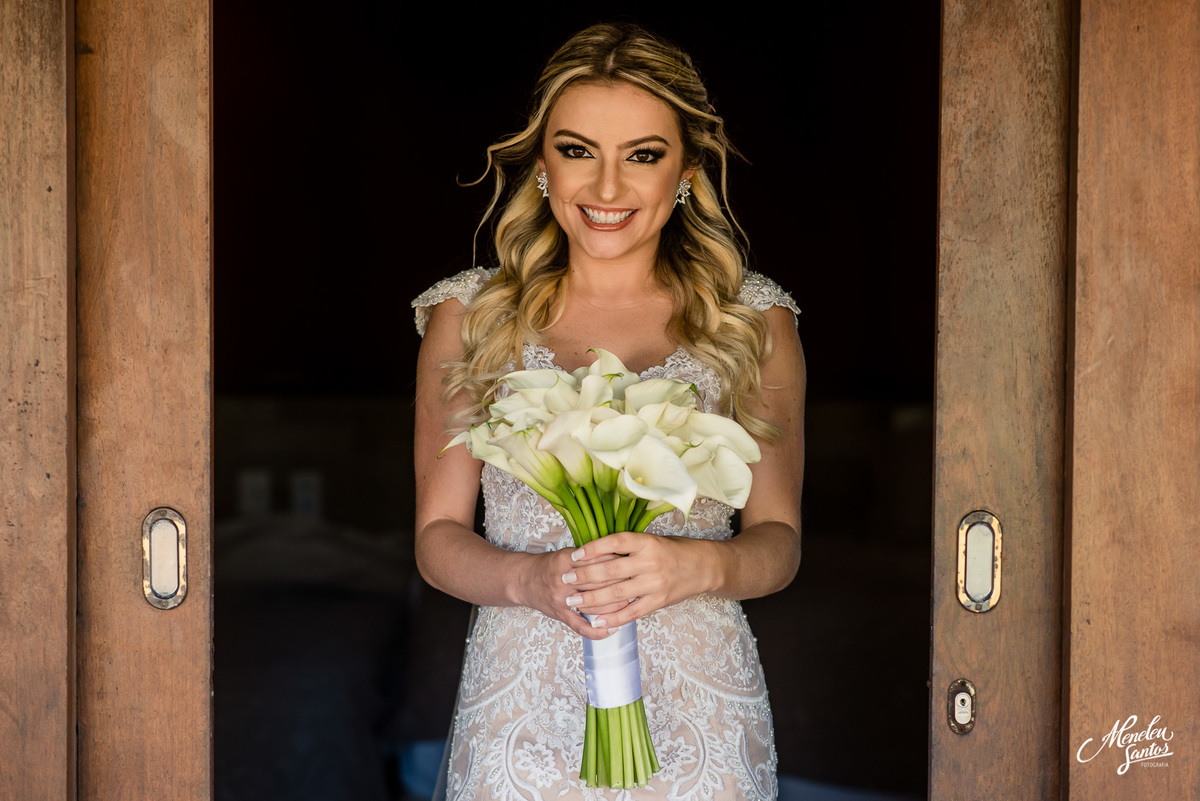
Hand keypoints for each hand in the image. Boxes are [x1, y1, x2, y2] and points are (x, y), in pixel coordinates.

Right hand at [518, 546, 631, 640]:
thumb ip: (589, 556)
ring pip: (593, 605)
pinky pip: (580, 627)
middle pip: (598, 583)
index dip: (617, 564)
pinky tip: (612, 629)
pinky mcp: (560, 614)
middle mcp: (563, 580)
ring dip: (614, 607)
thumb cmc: (549, 566)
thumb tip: (619, 556)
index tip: (632, 565)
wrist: (523, 580)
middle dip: (620, 584)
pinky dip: (597, 631)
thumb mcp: (567, 554)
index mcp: (567, 561)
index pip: (598, 562)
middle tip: (637, 584)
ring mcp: (561, 599)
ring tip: (631, 604)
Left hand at [558, 532, 719, 631]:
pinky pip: (631, 612)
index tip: (574, 554)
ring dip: (591, 599)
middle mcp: (650, 563)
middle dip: (584, 576)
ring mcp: (654, 584)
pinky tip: (596, 621)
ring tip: (572, 601)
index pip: (615, 542)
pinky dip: (612, 618)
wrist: (704, 567)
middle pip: (610, 570)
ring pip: (616, 593)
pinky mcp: (658, 602)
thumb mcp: (652, 540)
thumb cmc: (675, 550)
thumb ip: (628, 546)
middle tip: (564, 578)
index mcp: (647, 543)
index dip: (593, 548)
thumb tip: (596, 549)